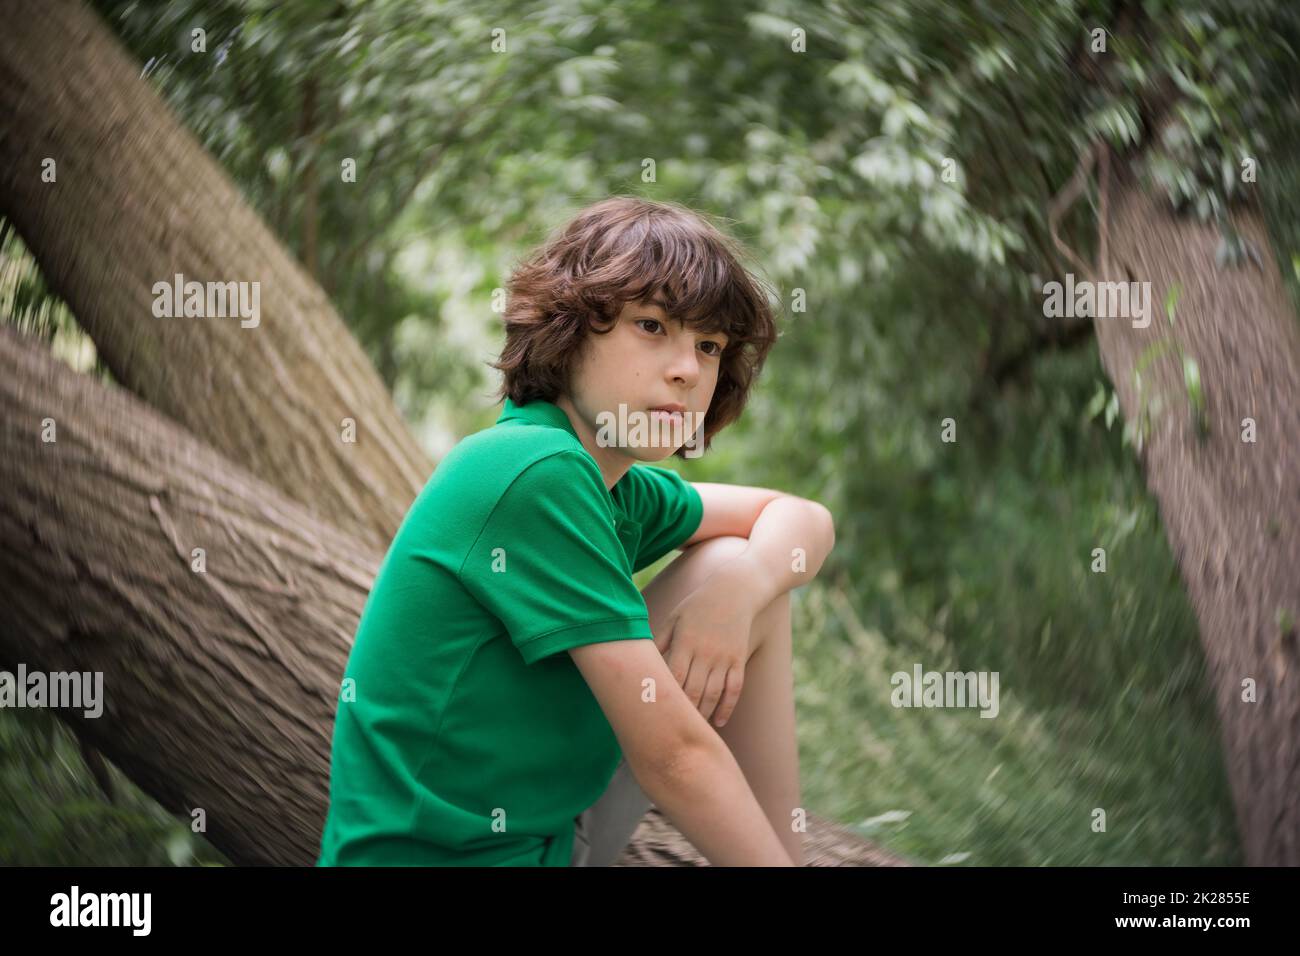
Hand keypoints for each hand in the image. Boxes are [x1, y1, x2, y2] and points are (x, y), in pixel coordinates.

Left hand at [653, 578, 758, 728]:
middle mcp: (705, 652)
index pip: (672, 678)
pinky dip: (727, 708)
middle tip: (670, 732)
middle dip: (682, 713)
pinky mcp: (739, 659)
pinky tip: (718, 722)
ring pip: (713, 694)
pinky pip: (734, 689)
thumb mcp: (673, 618)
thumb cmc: (697, 606)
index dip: (665, 698)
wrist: (734, 590)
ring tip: (692, 730)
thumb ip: (658, 642)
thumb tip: (640, 662)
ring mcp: (724, 657)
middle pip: (692, 691)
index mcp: (684, 642)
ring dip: (703, 715)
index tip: (654, 716)